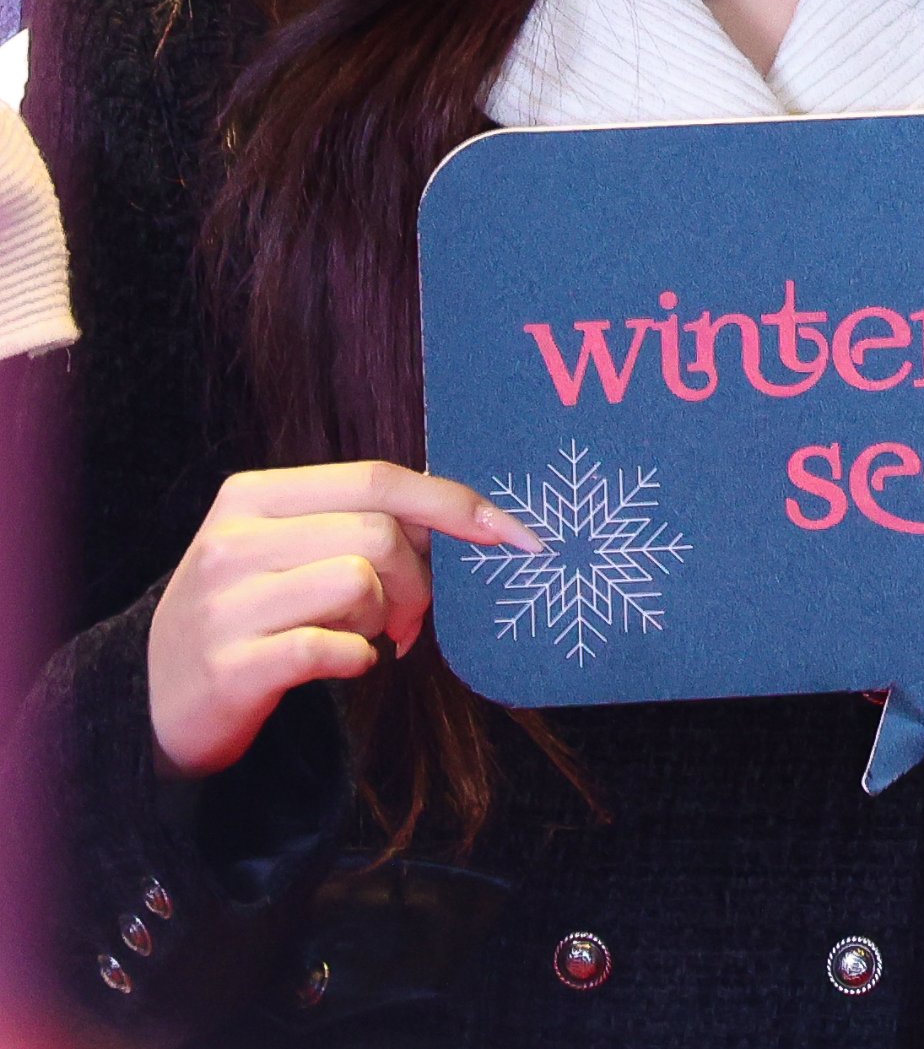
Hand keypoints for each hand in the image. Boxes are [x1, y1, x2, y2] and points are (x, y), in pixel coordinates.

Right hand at [148, 463, 538, 777]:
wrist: (158, 696)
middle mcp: (232, 540)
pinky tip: (343, 664)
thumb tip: (469, 525)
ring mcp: (225, 603)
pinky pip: (331, 648)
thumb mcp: (288, 549)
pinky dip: (357, 659)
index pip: (376, 478)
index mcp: (252, 496)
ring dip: (385, 617)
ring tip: (363, 634)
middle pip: (378, 532)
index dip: (455, 503)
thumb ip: (360, 524)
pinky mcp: (229, 665)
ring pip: (360, 581)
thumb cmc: (251, 613)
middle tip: (411, 616)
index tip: (515, 534)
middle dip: (419, 578)